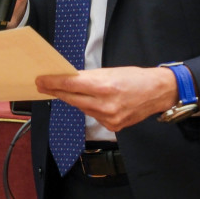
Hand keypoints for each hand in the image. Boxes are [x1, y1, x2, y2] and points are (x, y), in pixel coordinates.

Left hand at [35, 66, 179, 131]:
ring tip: (68, 91)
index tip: (41, 81)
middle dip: (57, 91)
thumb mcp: (110, 72)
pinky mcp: (113, 126)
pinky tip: (95, 102)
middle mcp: (106, 104)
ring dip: (74, 100)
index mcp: (104, 86)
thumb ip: (89, 78)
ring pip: (82, 108)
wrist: (158, 92)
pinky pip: (94, 116)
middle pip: (72, 99)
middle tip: (43, 86)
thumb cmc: (135, 78)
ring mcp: (109, 118)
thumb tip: (68, 80)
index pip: (71, 85)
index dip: (54, 83)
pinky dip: (91, 108)